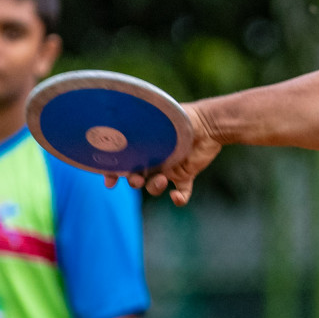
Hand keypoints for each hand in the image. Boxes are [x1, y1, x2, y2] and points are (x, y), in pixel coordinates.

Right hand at [104, 103, 220, 205]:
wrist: (208, 123)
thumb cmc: (181, 117)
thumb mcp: (158, 117)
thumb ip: (140, 123)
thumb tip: (121, 124)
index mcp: (143, 146)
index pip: (123, 162)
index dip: (113, 174)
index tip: (110, 182)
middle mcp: (153, 159)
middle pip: (136, 178)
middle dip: (133, 181)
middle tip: (137, 179)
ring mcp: (169, 169)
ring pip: (154, 187)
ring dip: (154, 187)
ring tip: (162, 180)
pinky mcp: (186, 175)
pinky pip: (181, 193)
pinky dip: (179, 199)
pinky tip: (176, 197)